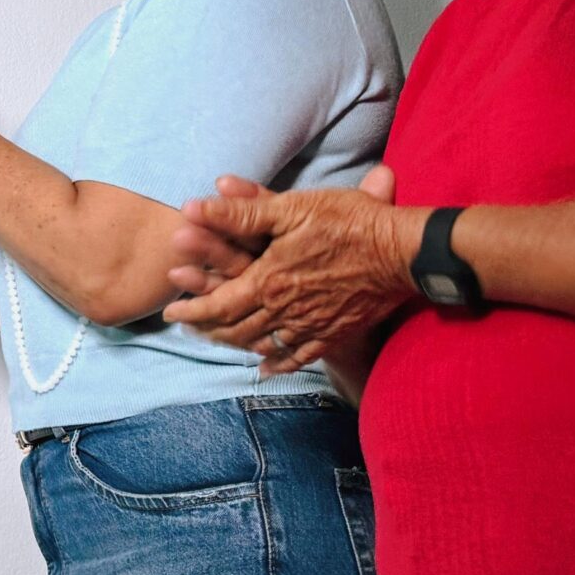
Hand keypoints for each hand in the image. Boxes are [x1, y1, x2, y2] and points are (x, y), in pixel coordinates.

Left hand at [161, 167, 417, 374]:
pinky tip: (267, 367)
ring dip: (234, 343)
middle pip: (235, 328)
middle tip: (187, 327)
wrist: (402, 253)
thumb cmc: (347, 224)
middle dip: (206, 328)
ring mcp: (310, 326)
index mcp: (268, 281)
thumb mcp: (290, 210)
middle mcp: (284, 310)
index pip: (218, 304)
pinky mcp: (335, 332)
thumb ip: (240, 212)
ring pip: (261, 343)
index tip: (172, 310)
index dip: (192, 309)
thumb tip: (192, 207)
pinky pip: (300, 355)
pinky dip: (278, 363)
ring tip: (217, 340)